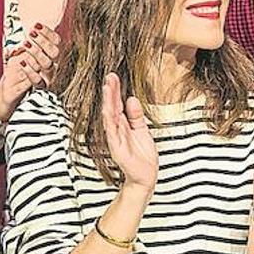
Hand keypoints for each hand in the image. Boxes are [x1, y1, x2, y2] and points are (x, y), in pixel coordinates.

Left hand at [0, 24, 59, 122]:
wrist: (16, 92)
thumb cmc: (24, 69)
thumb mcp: (30, 54)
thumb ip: (34, 43)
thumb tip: (32, 25)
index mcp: (54, 55)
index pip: (57, 41)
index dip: (48, 32)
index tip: (36, 25)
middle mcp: (55, 65)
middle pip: (55, 52)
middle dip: (43, 41)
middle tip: (31, 33)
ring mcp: (49, 77)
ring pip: (47, 64)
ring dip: (36, 52)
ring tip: (25, 44)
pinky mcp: (41, 88)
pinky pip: (38, 80)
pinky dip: (30, 70)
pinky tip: (23, 62)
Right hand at [102, 73, 157, 192]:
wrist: (146, 177)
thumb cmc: (143, 156)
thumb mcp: (142, 130)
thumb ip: (136, 115)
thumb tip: (131, 98)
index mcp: (123, 125)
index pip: (117, 104)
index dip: (115, 90)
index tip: (113, 76)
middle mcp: (117, 130)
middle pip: (112, 107)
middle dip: (111, 91)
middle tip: (110, 76)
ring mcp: (115, 139)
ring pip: (110, 117)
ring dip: (108, 102)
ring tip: (107, 87)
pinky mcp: (117, 149)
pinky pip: (112, 133)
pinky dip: (109, 121)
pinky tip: (108, 110)